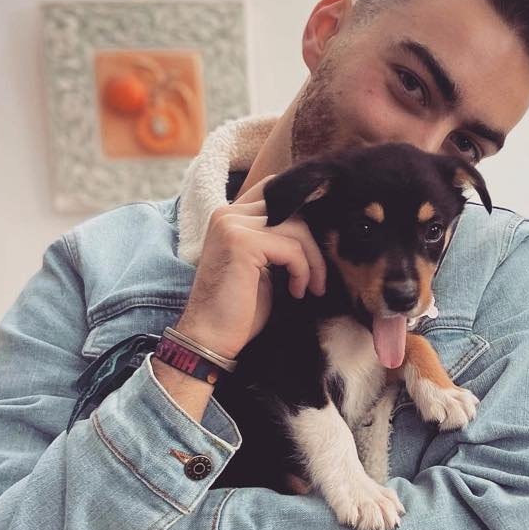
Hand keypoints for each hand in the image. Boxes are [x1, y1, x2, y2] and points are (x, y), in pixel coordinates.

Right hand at [176, 174, 326, 357]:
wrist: (210, 338)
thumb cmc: (239, 309)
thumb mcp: (264, 267)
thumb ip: (279, 242)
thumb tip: (317, 231)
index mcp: (230, 216)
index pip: (274, 191)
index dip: (303, 210)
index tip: (317, 245)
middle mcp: (227, 213)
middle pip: (291, 207)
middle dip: (312, 243)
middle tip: (318, 277)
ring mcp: (232, 225)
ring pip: (297, 227)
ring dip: (312, 261)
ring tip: (309, 287)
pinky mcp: (241, 242)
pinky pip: (291, 248)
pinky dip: (302, 271)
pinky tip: (296, 291)